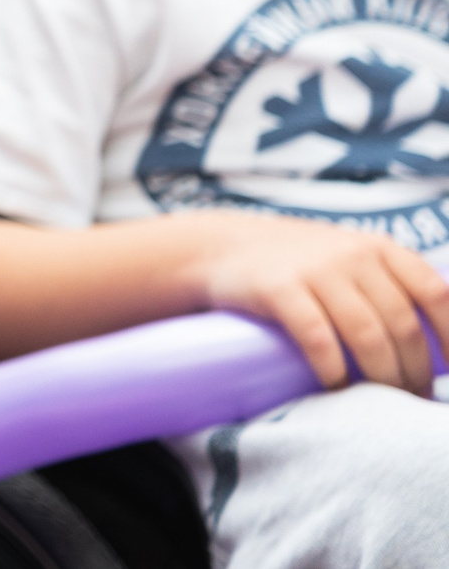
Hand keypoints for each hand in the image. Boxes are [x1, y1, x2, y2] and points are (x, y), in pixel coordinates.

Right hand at [190, 212, 448, 392]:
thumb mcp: (349, 255)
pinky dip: (334, 371)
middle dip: (414, 372)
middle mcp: (352, 255)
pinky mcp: (278, 289)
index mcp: (379, 248)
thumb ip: (390, 283)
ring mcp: (314, 270)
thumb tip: (437, 343)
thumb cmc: (298, 263)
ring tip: (381, 402)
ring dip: (381, 378)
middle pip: (402, 326)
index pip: (435, 294)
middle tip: (410, 400)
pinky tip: (336, 388)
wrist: (222, 247)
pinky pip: (318, 339)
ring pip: (367, 336)